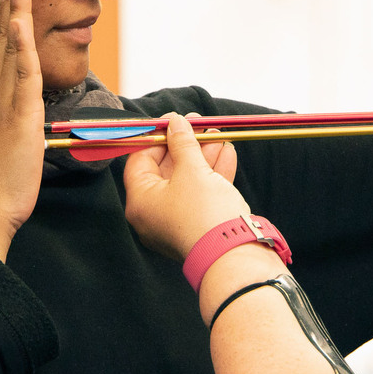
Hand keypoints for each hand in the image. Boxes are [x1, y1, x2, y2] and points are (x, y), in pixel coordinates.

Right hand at [0, 0, 43, 259]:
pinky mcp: (17, 116)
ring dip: (14, 11)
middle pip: (0, 39)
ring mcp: (2, 102)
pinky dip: (19, 45)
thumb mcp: (5, 142)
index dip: (4, 18)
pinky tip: (18, 21)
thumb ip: (9, 120)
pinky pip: (20, 74)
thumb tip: (19, 111)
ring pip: (9, 48)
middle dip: (9, 2)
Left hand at [123, 112, 249, 259]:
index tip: (172, 120)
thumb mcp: (191, 169)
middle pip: (166, 170)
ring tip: (217, 135)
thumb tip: (175, 123)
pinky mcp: (199, 226)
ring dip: (203, 156)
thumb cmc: (204, 212)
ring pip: (187, 181)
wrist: (233, 253)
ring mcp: (177, 221)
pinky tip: (226, 153)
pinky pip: (201, 195)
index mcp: (140, 201)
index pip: (140, 160)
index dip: (157, 137)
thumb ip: (182, 142)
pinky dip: (213, 175)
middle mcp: (153, 214)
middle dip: (185, 145)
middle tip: (199, 124)